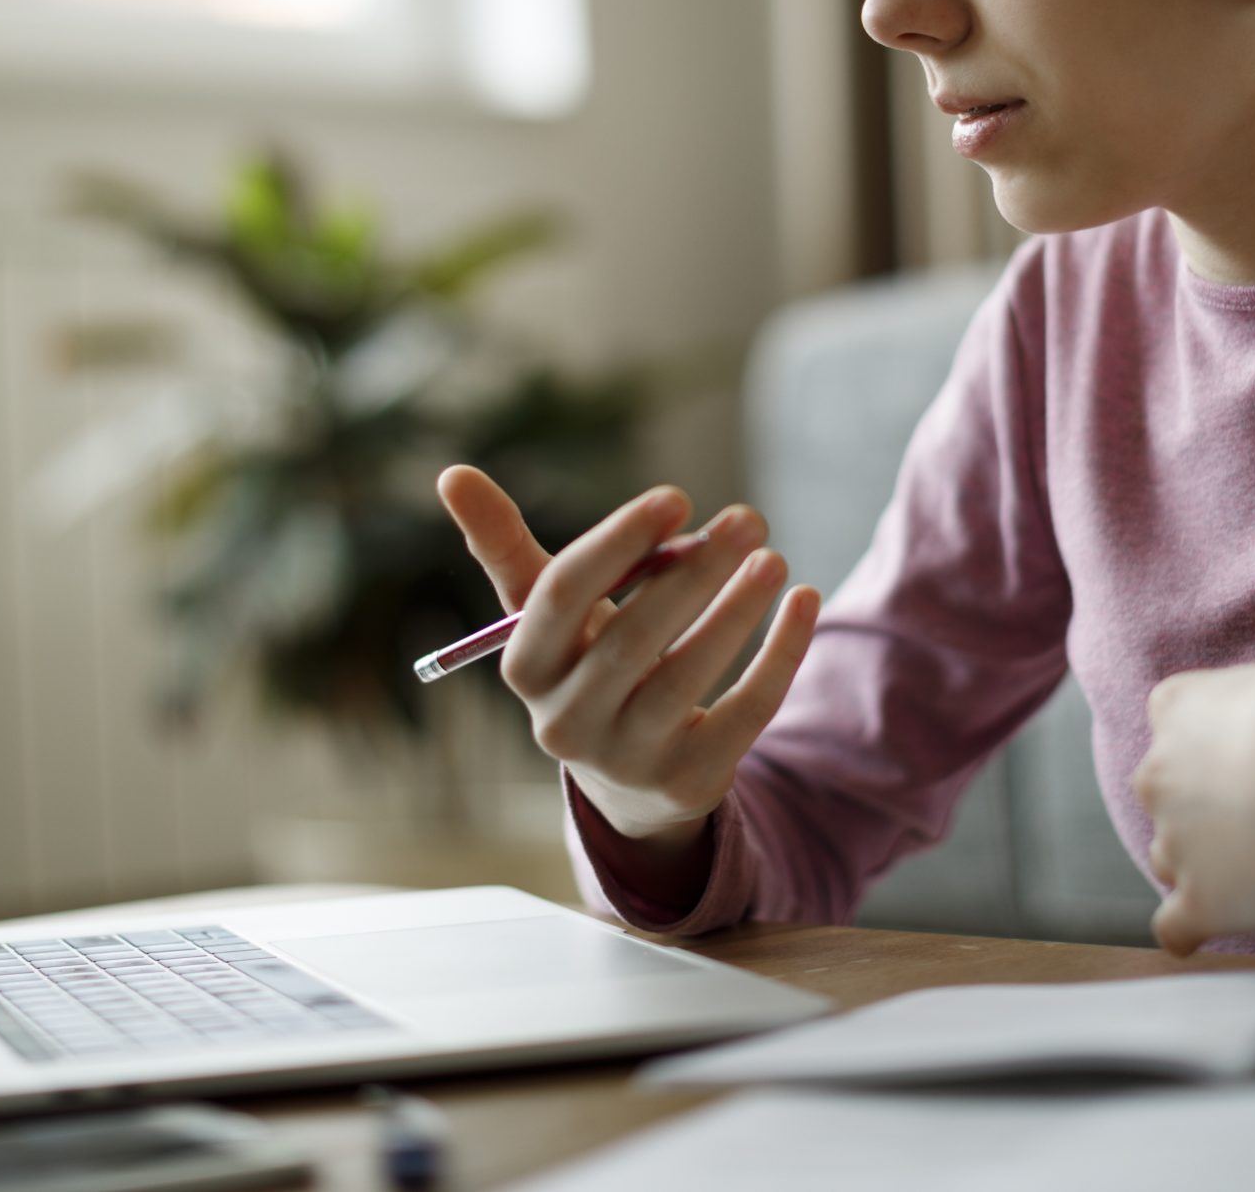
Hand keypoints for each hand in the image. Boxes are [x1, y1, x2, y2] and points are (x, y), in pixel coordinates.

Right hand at [436, 466, 820, 852]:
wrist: (627, 777)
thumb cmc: (584, 662)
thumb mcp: (544, 611)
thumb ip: (503, 544)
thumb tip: (450, 472)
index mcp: (525, 667)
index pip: (559, 598)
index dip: (616, 543)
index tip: (675, 495)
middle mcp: (565, 722)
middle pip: (629, 640)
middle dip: (693, 573)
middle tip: (749, 518)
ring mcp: (628, 760)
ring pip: (689, 678)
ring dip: (737, 611)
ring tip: (772, 557)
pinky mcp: (690, 782)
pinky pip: (745, 714)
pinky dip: (780, 654)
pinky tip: (804, 600)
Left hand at [1132, 549, 1254, 955]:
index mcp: (1179, 707)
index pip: (1175, 713)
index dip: (1211, 729)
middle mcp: (1157, 773)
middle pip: (1167, 789)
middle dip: (1204, 801)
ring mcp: (1171, 841)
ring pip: (1171, 855)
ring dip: (1203, 864)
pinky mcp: (1193, 901)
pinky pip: (1173, 927)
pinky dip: (1188, 929)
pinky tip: (1211, 928)